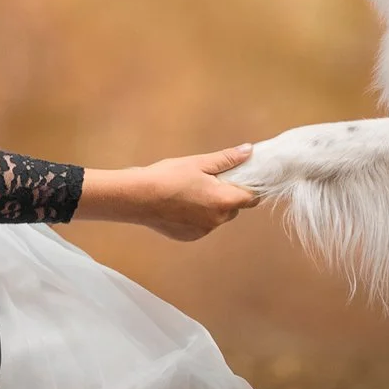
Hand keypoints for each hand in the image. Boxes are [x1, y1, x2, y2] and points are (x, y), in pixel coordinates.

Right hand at [75, 147, 261, 241]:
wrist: (137, 197)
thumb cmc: (168, 176)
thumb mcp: (199, 163)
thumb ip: (227, 159)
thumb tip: (249, 151)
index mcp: (223, 201)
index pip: (252, 198)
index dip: (249, 187)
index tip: (239, 177)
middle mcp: (217, 220)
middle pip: (234, 208)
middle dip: (227, 195)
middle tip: (210, 180)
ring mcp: (203, 231)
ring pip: (217, 217)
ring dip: (212, 206)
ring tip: (191, 191)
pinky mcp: (189, 237)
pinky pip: (202, 226)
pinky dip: (197, 216)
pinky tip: (181, 204)